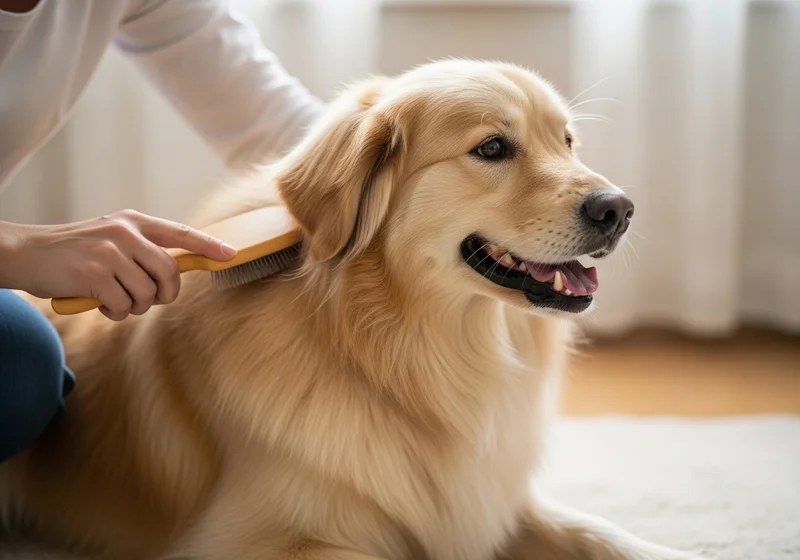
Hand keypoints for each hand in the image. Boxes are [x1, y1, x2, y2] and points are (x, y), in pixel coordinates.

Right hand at [0, 210, 236, 319]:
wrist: (27, 253)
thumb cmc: (74, 252)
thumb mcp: (112, 238)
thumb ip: (143, 249)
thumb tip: (178, 269)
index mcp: (134, 222)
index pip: (181, 233)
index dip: (208, 246)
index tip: (231, 255)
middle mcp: (126, 233)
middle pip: (170, 272)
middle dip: (164, 294)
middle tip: (149, 300)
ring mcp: (111, 252)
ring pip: (148, 294)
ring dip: (134, 306)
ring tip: (113, 297)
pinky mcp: (96, 274)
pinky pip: (125, 306)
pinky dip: (114, 312)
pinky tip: (98, 301)